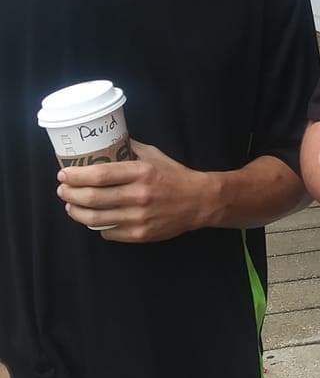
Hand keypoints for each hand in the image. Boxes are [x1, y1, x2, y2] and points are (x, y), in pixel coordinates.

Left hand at [57, 141, 208, 243]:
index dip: (77, 175)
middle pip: (93, 198)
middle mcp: (139, 195)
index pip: (100, 175)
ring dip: (77, 212)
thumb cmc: (174, 175)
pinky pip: (109, 233)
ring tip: (70, 205)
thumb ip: (129, 149)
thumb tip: (104, 142)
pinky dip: (97, 226)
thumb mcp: (154, 155)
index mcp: (141, 172)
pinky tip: (94, 219)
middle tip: (63, 190)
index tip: (63, 174)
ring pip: (96, 219)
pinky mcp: (140, 234)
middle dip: (71, 194)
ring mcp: (139, 218)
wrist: (199, 202)